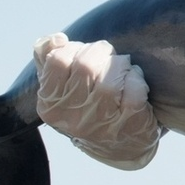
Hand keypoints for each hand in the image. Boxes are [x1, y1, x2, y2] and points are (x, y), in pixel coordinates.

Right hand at [32, 33, 162, 169]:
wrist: (119, 145)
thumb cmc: (86, 104)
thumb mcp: (60, 85)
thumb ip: (48, 58)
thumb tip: (56, 39)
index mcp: (50, 105)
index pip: (58, 60)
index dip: (75, 48)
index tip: (84, 53)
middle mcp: (73, 118)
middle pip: (85, 66)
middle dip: (101, 52)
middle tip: (108, 56)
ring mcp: (102, 124)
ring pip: (109, 80)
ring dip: (120, 64)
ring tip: (123, 66)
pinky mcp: (131, 126)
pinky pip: (134, 92)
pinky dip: (136, 78)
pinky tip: (134, 81)